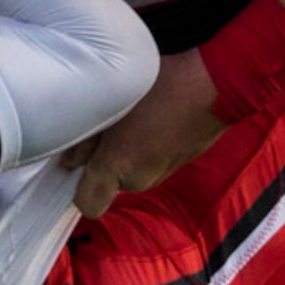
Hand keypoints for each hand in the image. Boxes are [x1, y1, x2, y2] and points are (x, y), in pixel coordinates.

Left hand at [69, 48, 224, 218]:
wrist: (215, 81)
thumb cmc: (163, 84)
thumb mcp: (112, 102)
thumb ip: (86, 138)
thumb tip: (69, 158)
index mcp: (122, 169)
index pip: (87, 203)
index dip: (78, 184)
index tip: (74, 158)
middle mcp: (141, 180)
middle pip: (107, 182)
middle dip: (100, 158)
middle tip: (103, 122)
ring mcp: (162, 173)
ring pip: (128, 170)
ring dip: (123, 149)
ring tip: (127, 114)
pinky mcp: (178, 163)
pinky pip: (149, 159)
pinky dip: (144, 143)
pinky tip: (148, 115)